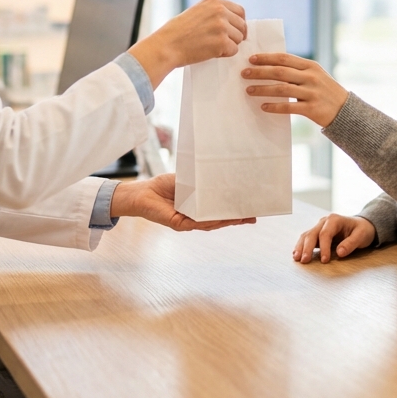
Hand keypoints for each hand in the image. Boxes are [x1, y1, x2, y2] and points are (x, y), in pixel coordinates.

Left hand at [109, 173, 255, 231]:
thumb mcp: (186, 180)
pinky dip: (211, 220)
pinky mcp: (180, 224)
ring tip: (243, 217)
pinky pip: (198, 223)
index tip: (250, 208)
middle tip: (254, 216)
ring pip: (212, 223)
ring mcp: (188, 222)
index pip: (219, 211)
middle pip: (220, 220)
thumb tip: (220, 173)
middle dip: (237, 218)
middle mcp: (195, 218)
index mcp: (197, 208)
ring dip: (228, 220)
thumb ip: (201, 181)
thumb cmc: (162, 186)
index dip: (235, 211)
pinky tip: (223, 217)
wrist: (142, 192)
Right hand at [128, 0, 246, 87]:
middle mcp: (220, 10)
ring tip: (212, 46)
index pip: (240, 11)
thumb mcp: (197, 12)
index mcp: (214, 1)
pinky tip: (211, 52)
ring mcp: (221, 26)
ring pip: (239, 38)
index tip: (235, 31)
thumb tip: (233, 21)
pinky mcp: (222, 42)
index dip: (239, 23)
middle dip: (236, 36)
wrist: (166, 46)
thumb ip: (214, 12)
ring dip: (229, 45)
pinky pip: (234, 50)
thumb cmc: (177, 32)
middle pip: (242, 25)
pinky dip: (225, 54)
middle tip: (224, 43)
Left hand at [242, 53, 349, 127]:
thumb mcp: (315, 75)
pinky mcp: (312, 108)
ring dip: (263, 89)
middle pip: (280, 72)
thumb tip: (270, 66)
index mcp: (310, 66)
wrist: (345, 110)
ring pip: (282, 89)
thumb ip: (297, 70)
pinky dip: (274, 106)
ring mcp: (312, 92)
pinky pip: (289, 107)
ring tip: (249, 90)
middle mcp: (311, 77)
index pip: (284, 58)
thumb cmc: (325, 91)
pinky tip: (263, 107)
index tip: (251, 59)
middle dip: (260, 72)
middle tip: (244, 73)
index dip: (266, 58)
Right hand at [293, 214, 376, 263]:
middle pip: (312, 234)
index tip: (324, 260)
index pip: (325, 234)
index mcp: (334, 220)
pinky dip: (301, 246)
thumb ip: (351, 243)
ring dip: (300, 247)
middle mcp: (324, 222)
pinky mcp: (318, 234)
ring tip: (297, 258)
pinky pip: (307, 239)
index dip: (324, 248)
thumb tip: (339, 252)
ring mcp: (319, 227)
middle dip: (307, 248)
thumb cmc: (362, 230)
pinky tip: (297, 254)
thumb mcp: (361, 236)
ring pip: (306, 236)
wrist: (362, 225)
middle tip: (305, 260)